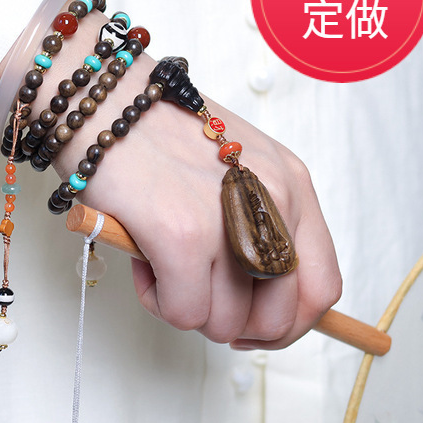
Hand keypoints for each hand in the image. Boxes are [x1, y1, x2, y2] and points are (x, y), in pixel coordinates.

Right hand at [28, 13, 341, 347]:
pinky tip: (142, 262)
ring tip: (159, 264)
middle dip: (234, 327)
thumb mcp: (230, 168)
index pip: (321, 286)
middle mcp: (272, 202)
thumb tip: (251, 296)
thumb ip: (252, 222)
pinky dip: (158, 301)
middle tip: (196, 301)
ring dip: (186, 308)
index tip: (252, 325)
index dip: (288, 323)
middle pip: (279, 317)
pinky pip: (183, 313)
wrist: (101, 94)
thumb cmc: (155, 133)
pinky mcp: (181, 235)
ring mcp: (229, 220)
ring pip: (224, 323)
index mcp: (291, 185)